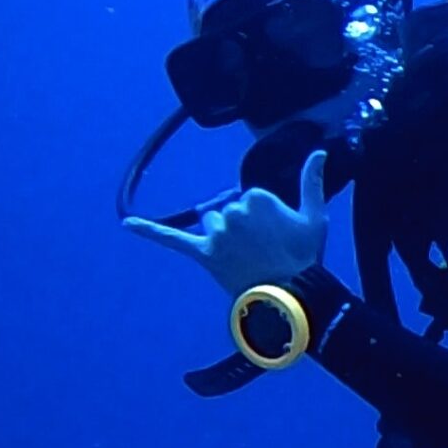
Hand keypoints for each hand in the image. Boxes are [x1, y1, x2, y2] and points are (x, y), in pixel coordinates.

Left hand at [124, 150, 330, 295]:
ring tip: (243, 255)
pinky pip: (172, 238)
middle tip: (263, 250)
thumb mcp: (315, 216)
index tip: (278, 235)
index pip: (251, 198)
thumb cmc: (305, 255)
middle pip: (229, 210)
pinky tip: (127, 224)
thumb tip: (320, 152)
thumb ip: (313, 181)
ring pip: (211, 223)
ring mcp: (216, 234)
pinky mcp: (203, 253)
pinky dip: (148, 230)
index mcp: (256, 198)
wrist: (289, 295)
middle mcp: (232, 212)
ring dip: (223, 234)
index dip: (266, 218)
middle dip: (244, 226)